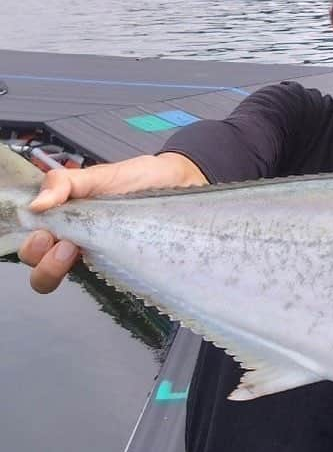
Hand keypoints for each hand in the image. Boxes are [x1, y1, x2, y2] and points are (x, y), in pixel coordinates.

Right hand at [17, 152, 205, 292]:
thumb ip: (65, 182)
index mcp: (65, 221)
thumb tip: (36, 205)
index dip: (32, 247)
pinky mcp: (128, 262)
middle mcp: (78, 242)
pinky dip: (106, 271)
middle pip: (43, 269)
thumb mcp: (98, 174)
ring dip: (58, 270)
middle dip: (43, 264)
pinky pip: (111, 277)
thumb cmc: (137, 178)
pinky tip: (114, 256)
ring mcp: (102, 254)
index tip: (46, 236)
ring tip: (76, 250)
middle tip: (65, 246)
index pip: (35, 246)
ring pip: (69, 277)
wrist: (179, 180)